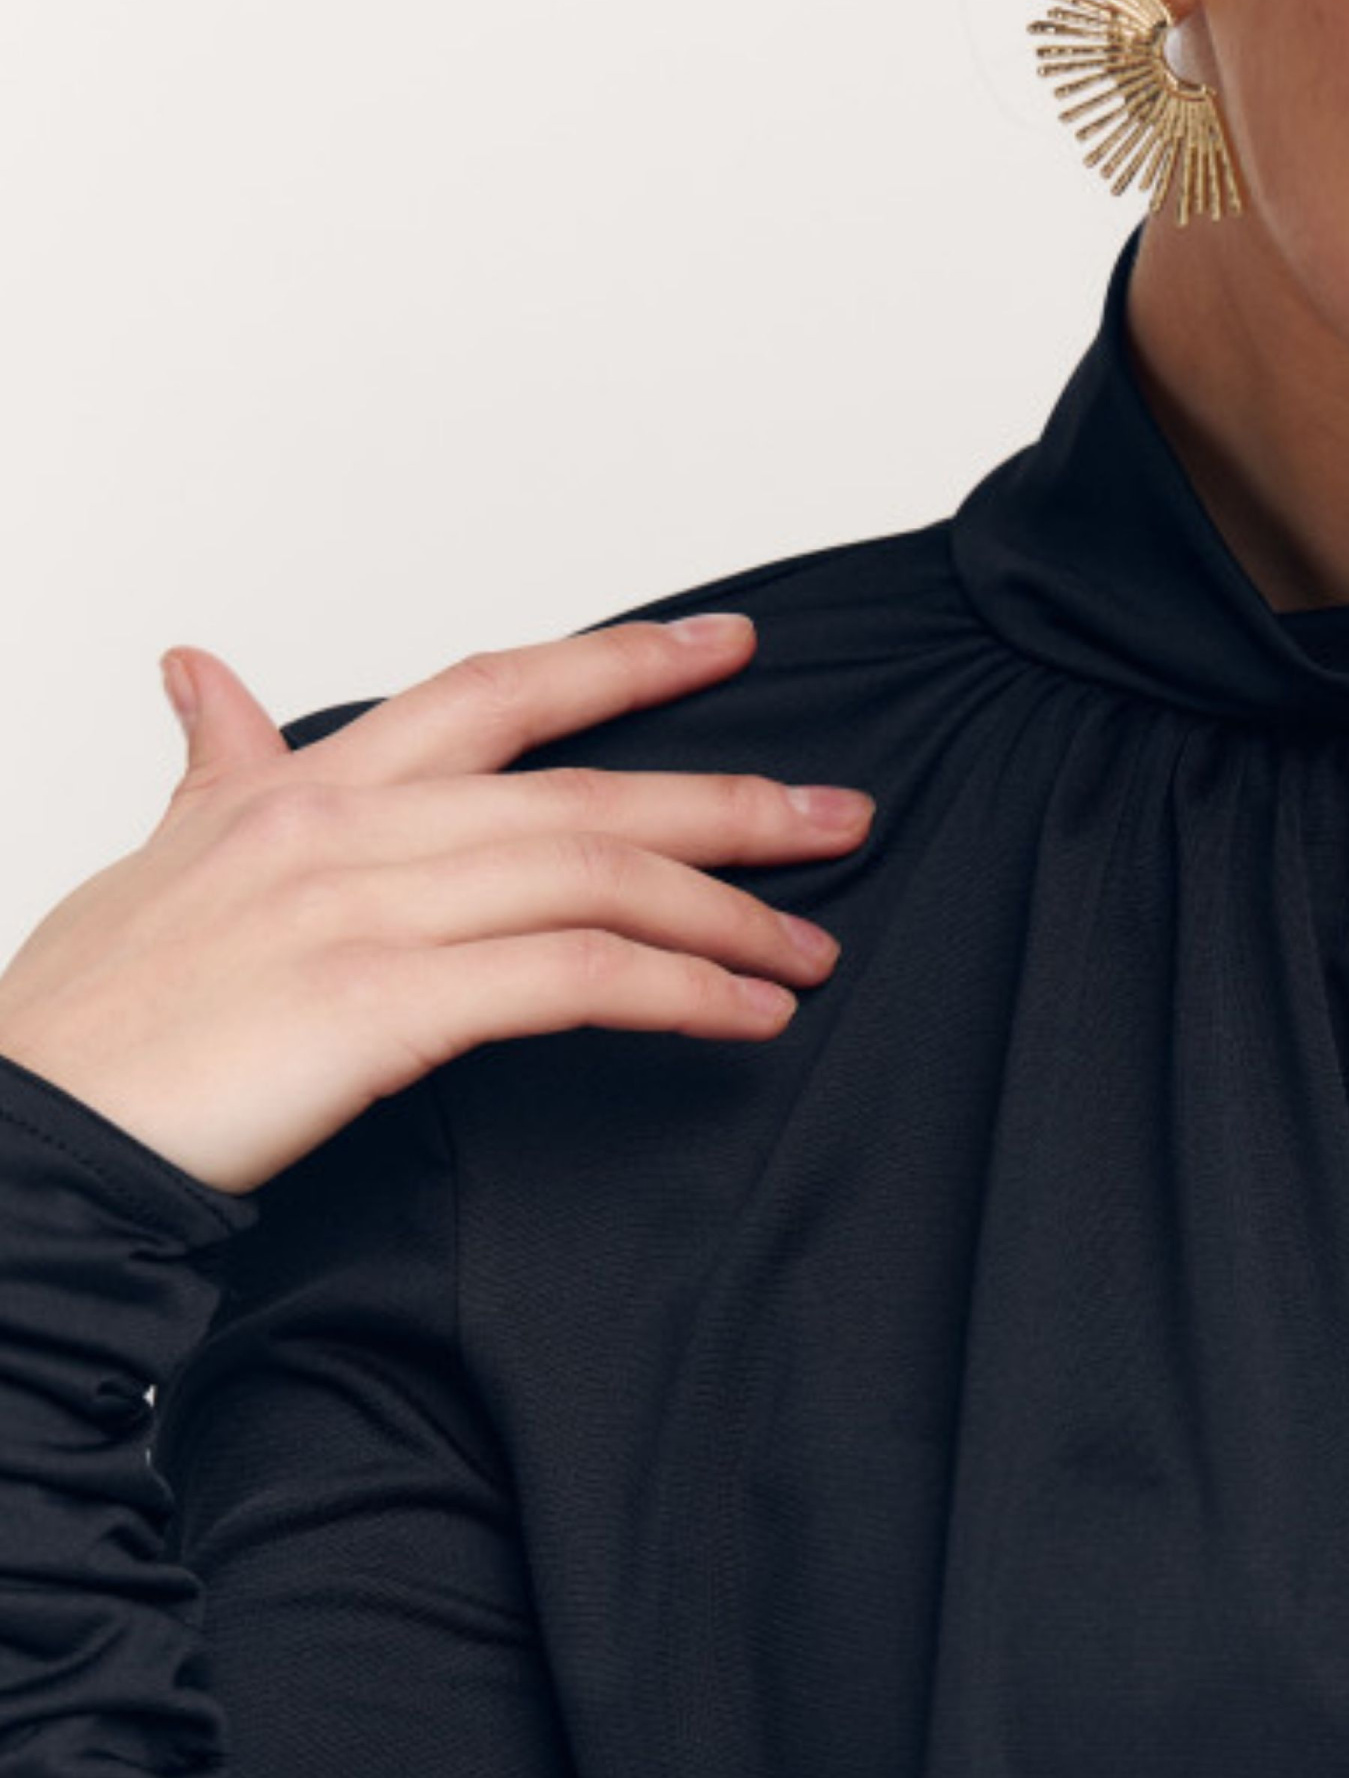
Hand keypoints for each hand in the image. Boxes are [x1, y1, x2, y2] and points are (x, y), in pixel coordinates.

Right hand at [0, 618, 874, 1197]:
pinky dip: (676, 990)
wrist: (26, 1130)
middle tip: (839, 816)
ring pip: (593, 876)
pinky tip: (744, 1012)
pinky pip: (571, 981)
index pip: (492, 692)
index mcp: (305, 787)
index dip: (619, 661)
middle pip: (580, 787)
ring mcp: (365, 911)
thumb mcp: (155, 858)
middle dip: (728, 800)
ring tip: (810, 946)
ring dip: (724, 912)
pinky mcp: (378, 1005)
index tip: (723, 647)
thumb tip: (204, 675)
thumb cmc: (88, 1015)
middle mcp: (347, 828)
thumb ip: (214, 767)